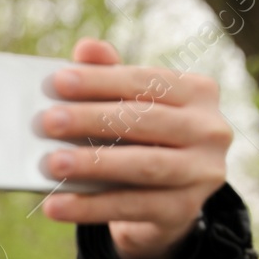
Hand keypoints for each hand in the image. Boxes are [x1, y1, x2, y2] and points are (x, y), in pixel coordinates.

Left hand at [34, 38, 231, 258]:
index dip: (100, 80)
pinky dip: (89, 207)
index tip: (57, 81)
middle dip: (91, 119)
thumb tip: (86, 48)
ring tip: (51, 164)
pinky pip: (131, 207)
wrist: (163, 206)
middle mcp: (211, 130)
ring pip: (143, 165)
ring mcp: (203, 173)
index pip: (144, 81)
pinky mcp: (185, 211)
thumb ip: (111, 76)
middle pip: (144, 120)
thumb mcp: (130, 108)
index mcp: (198, 92)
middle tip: (48, 121)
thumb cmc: (141, 143)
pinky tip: (57, 205)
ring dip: (92, 163)